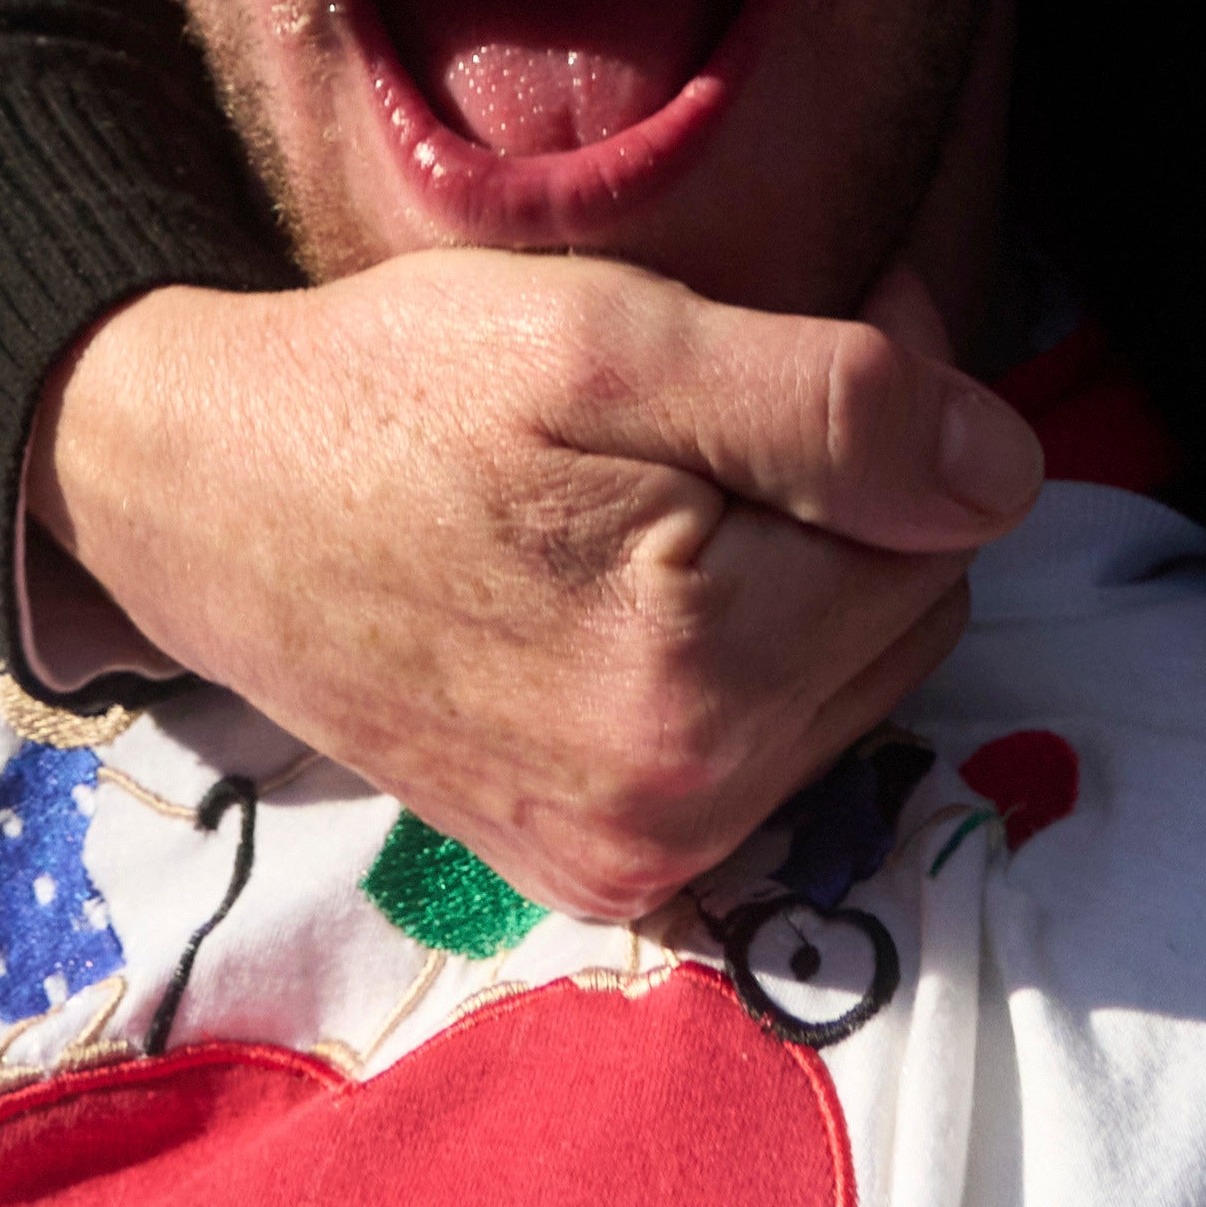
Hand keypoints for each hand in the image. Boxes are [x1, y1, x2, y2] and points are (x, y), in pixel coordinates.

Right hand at [35, 255, 1036, 915]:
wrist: (202, 497)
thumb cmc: (397, 389)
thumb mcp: (610, 335)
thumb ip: (833, 404)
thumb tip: (1003, 474)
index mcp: (699, 669)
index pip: (934, 529)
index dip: (887, 410)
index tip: (782, 337)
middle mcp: (679, 804)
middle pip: (903, 623)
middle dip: (849, 509)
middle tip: (712, 407)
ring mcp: (632, 857)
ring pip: (844, 692)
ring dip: (798, 591)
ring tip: (660, 498)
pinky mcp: (590, 871)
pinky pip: (757, 757)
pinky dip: (736, 668)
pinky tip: (630, 594)